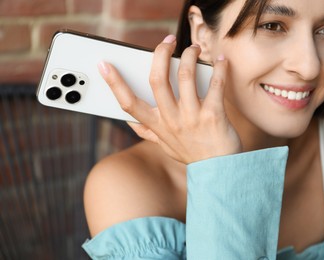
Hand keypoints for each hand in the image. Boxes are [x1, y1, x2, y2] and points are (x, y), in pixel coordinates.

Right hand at [98, 35, 241, 163]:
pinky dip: (219, 68)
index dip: (114, 83)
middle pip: (157, 80)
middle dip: (160, 54)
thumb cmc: (191, 153)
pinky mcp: (214, 115)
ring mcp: (192, 118)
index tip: (103, 64)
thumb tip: (129, 120)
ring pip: (185, 75)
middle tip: (167, 41)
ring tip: (193, 49)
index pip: (128, 104)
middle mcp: (171, 120)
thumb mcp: (164, 145)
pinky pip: (216, 84)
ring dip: (190, 55)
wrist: (219, 171)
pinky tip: (220, 60)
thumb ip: (147, 131)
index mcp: (156, 126)